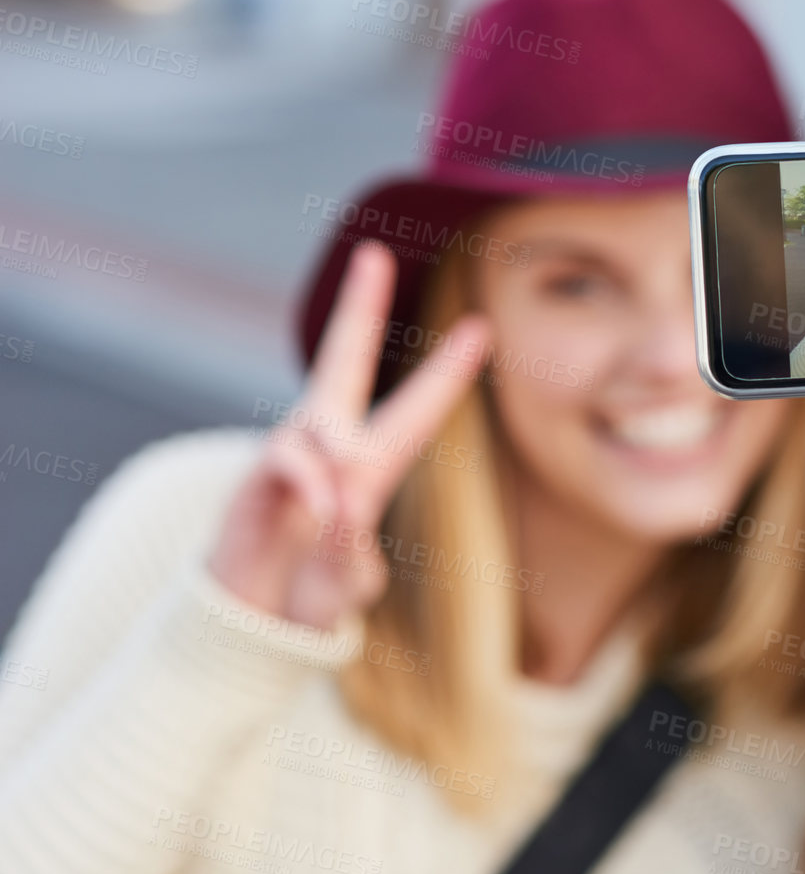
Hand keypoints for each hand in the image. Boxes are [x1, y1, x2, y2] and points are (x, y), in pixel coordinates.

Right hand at [209, 242, 489, 627]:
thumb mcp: (351, 579)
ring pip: (320, 419)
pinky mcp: (254, 478)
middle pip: (341, 359)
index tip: (483, 326)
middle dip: (357, 306)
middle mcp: (329, 443)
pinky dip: (311, 481)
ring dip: (338, 461)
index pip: (416, 409)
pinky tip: (326, 509)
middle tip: (372, 253)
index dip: (447, 369)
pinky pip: (288, 460)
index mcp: (372, 462)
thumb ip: (353, 548)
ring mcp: (290, 455)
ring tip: (344, 509)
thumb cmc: (314, 590)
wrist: (253, 620)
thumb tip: (344, 503)